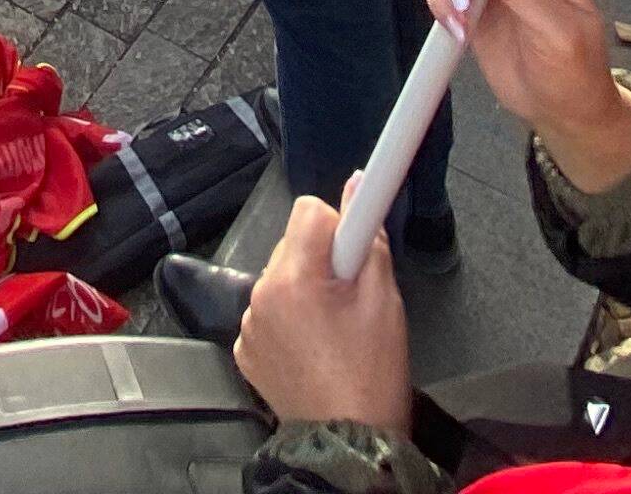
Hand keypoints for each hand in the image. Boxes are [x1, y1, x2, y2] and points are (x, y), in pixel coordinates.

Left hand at [234, 197, 412, 431]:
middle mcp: (260, 296)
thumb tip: (359, 189)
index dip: (341, 222)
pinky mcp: (245, 350)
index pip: (309, 211)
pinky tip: (315, 347)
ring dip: (305, 289)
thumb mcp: (385, 301)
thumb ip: (370, 240)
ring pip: (281, 278)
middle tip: (353, 295)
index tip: (357, 233)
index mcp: (294, 279)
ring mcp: (248, 326)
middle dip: (324, 259)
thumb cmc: (372, 376)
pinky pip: (268, 312)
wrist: (350, 442)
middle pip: (294, 244)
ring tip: (336, 328)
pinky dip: (289, 320)